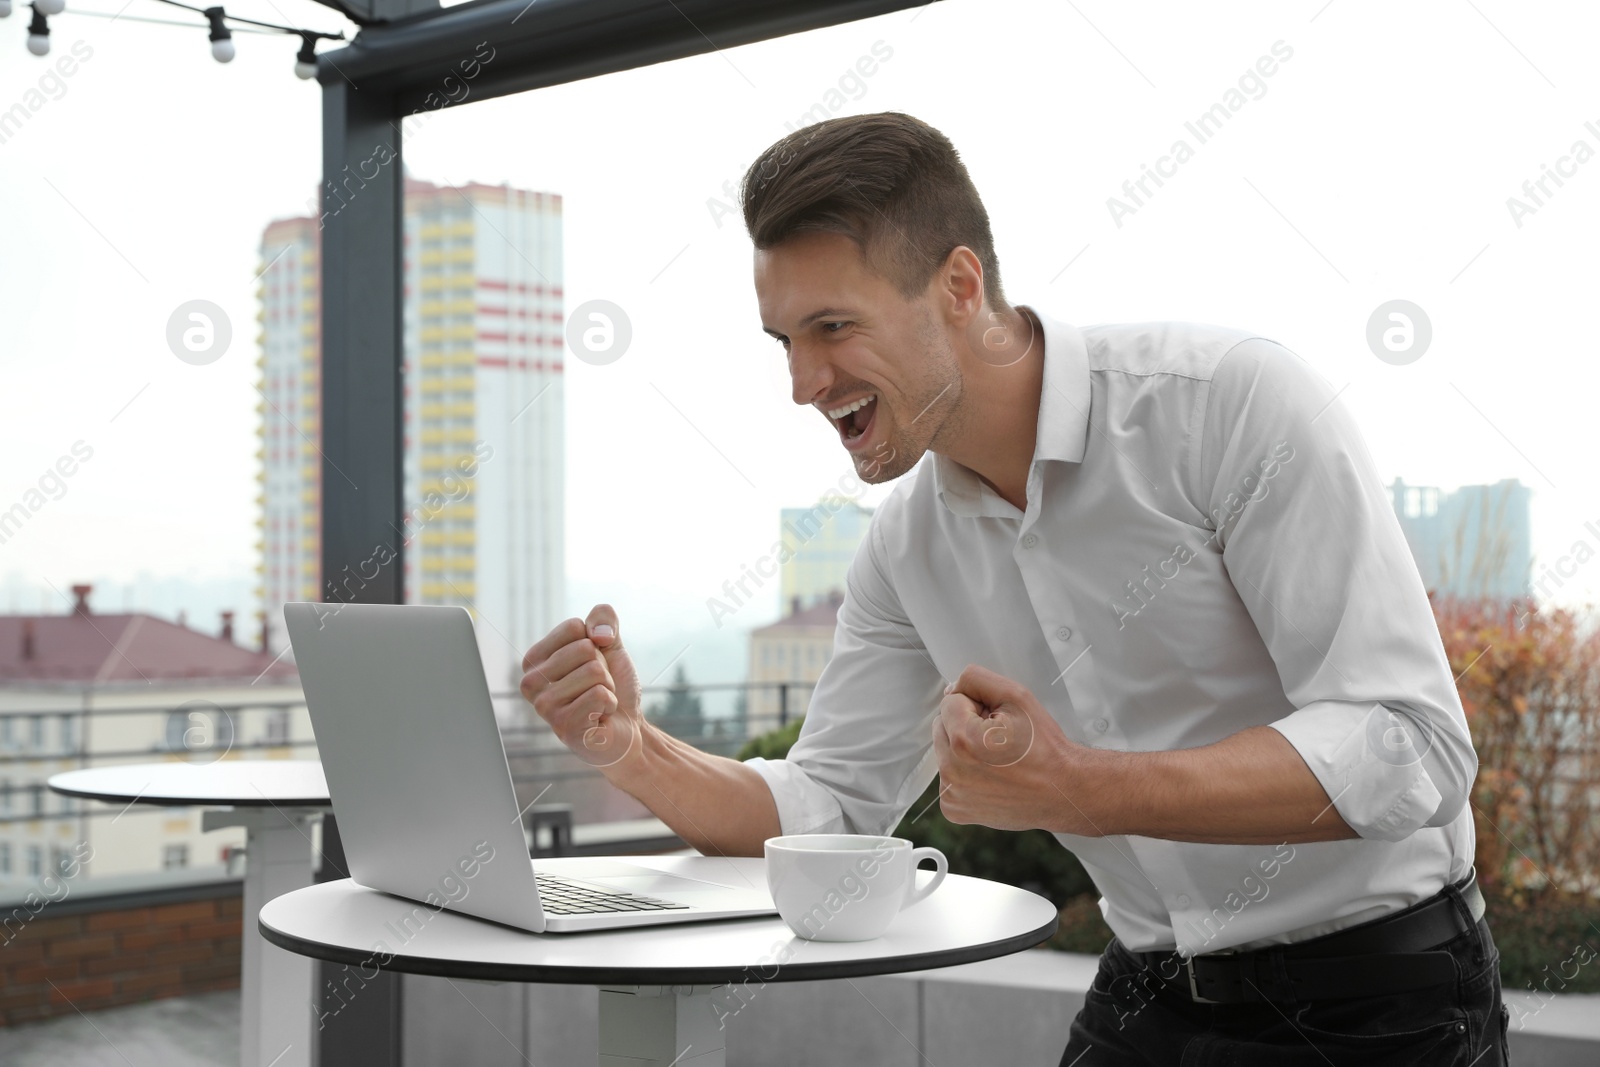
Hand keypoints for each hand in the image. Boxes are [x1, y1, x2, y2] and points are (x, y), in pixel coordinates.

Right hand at [520, 604, 643, 770]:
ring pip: (593, 671)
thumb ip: (603, 619)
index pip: (574, 627)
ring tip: (598, 703)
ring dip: (607, 687)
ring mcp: (544, 706)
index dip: (595, 644)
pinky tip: (600, 717)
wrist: (628, 725)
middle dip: (603, 668)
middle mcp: (531, 682)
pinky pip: (600, 695)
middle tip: (597, 687)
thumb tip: (598, 635)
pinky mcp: (563, 726)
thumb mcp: (611, 643)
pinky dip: (609, 704)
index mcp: (534, 659)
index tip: (591, 665)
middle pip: (584, 649)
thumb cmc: (612, 684)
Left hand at [932, 664, 1099, 834]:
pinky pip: (948, 778)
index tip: (999, 723)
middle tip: (998, 740)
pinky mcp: (954, 809)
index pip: (949, 703)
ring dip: (963, 750)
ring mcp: (951, 794)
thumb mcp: (1016, 696)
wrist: (1061, 791)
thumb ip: (976, 679)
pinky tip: (991, 778)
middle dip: (965, 726)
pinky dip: (965, 774)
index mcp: (964, 740)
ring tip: (996, 761)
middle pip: (942, 727)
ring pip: (944, 752)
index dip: (977, 707)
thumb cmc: (1043, 746)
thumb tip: (950, 689)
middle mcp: (951, 771)